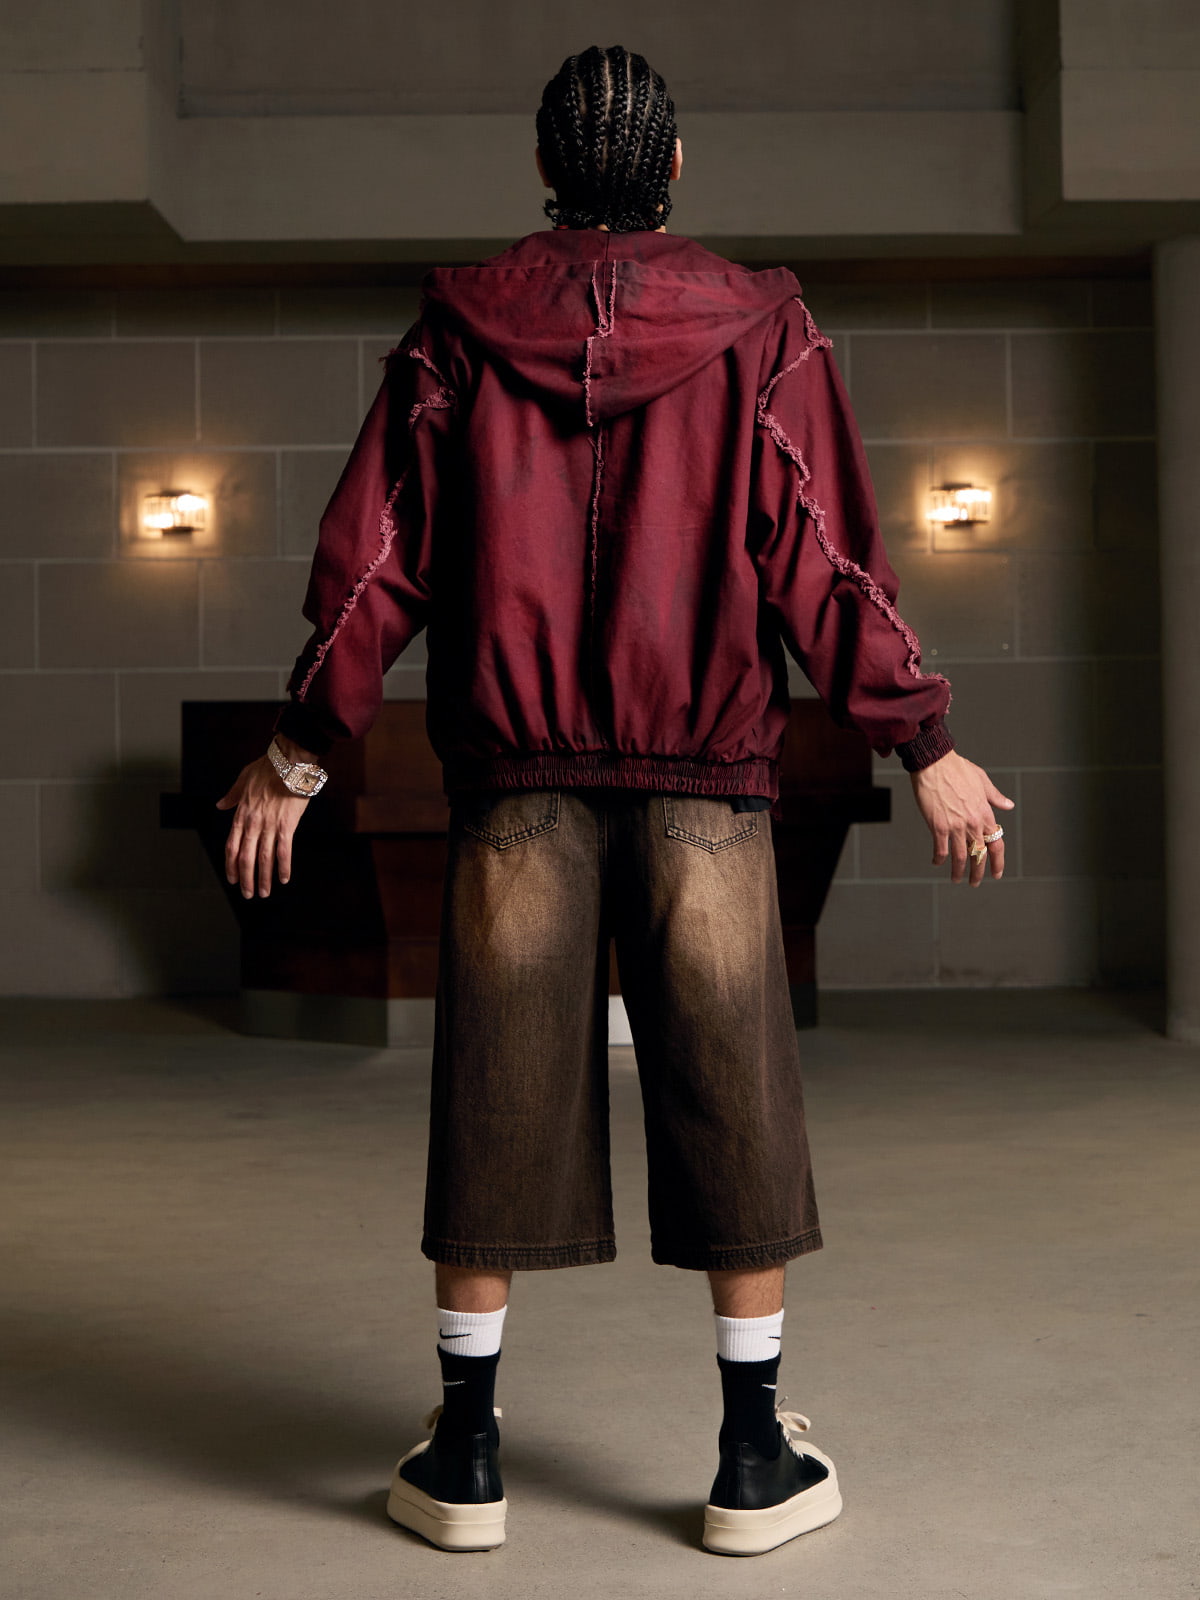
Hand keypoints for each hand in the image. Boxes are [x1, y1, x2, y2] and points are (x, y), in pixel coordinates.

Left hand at [214, 742, 314, 897]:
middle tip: (247, 894)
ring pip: (264, 859)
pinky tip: (284, 878)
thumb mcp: (242, 779)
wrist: (288, 762)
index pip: (231, 846)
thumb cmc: (266, 768)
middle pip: (246, 858)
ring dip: (263, 878)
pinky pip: (284, 851)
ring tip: (264, 892)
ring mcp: (270, 826)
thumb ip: (231, 796)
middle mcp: (253, 823)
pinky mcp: (287, 825)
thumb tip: (220, 805)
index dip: (231, 865)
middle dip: (246, 879)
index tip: (232, 879)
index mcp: (241, 814)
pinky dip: (284, 866)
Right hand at [910, 749, 1014, 886]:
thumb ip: (995, 796)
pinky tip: (937, 863)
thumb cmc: (958, 769)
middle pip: (979, 856)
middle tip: (974, 883)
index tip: (997, 874)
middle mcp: (973, 824)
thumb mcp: (982, 780)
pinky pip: (941, 849)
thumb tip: (1009, 805)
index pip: (996, 845)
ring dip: (958, 872)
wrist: (935, 763)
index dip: (998, 863)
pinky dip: (939, 859)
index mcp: (985, 814)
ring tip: (956, 879)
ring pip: (960, 857)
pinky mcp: (938, 826)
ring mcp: (956, 826)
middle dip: (978, 874)